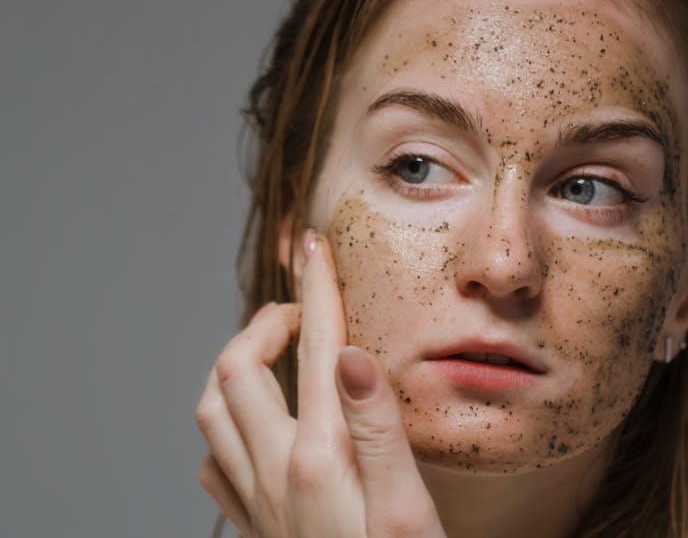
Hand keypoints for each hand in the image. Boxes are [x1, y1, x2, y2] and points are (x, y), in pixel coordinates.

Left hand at [196, 232, 445, 536]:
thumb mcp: (407, 509)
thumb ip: (377, 429)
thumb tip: (352, 354)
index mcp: (321, 457)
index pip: (316, 349)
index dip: (316, 290)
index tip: (315, 247)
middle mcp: (275, 473)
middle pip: (236, 371)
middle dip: (264, 322)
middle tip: (300, 308)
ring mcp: (256, 502)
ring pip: (210, 412)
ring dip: (234, 366)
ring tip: (273, 351)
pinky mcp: (255, 526)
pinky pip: (215, 461)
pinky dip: (225, 422)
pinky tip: (254, 423)